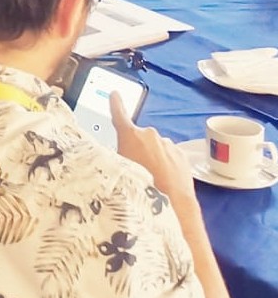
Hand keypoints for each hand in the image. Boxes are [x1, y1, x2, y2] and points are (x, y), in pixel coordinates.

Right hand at [110, 92, 197, 208]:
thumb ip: (117, 155)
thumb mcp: (118, 168)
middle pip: (140, 138)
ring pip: (157, 148)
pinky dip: (167, 165)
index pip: (119, 114)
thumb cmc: (141, 187)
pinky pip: (170, 156)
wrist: (173, 203)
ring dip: (154, 158)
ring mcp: (168, 144)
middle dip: (139, 149)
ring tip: (153, 179)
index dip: (115, 103)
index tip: (115, 93)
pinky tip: (165, 181)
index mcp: (130, 135)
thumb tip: (117, 152)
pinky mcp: (181, 155)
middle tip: (137, 168)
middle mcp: (150, 135)